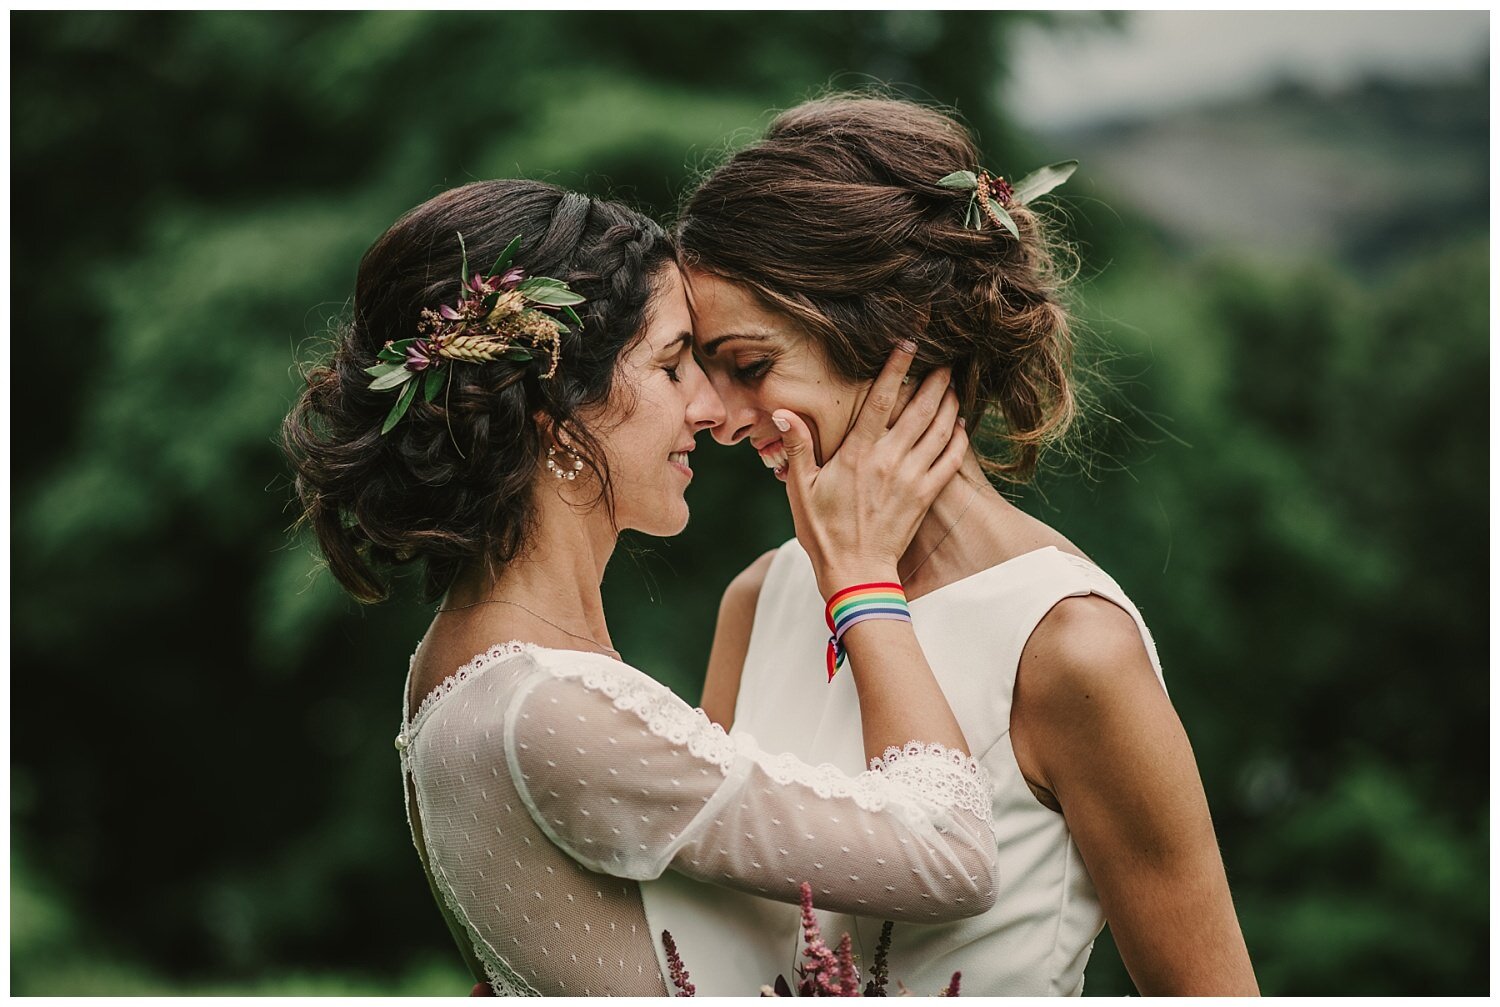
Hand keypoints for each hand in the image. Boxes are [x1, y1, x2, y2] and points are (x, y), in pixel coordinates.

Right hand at [777, 342, 967, 597]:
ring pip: (940, 431)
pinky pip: (950, 461)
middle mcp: (889, 460)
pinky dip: (958, 440)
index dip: (897, 368)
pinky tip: (961, 427)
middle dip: (935, 380)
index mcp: (858, 453)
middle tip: (946, 359)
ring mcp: (912, 478)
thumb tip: (784, 413)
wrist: (856, 572)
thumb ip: (798, 447)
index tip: (908, 344)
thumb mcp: (801, 488)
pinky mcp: (926, 497)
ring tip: (955, 386)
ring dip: (950, 405)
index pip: (882, 399)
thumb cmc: (823, 531)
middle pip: (920, 409)